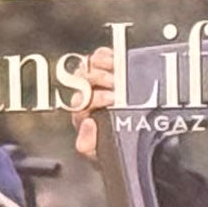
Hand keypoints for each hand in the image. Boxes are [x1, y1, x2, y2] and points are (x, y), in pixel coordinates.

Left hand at [69, 42, 122, 163]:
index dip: (96, 98)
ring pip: (89, 64)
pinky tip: (117, 61)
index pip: (81, 100)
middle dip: (100, 81)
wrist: (126, 139)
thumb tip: (87, 125)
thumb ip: (89, 144)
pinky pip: (100, 55)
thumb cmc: (110, 143)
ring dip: (104, 66)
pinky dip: (107, 55)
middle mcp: (85, 93)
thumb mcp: (100, 151)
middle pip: (83, 78)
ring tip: (118, 73)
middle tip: (117, 86)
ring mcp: (94, 78)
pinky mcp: (105, 66)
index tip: (113, 100)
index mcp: (82, 112)